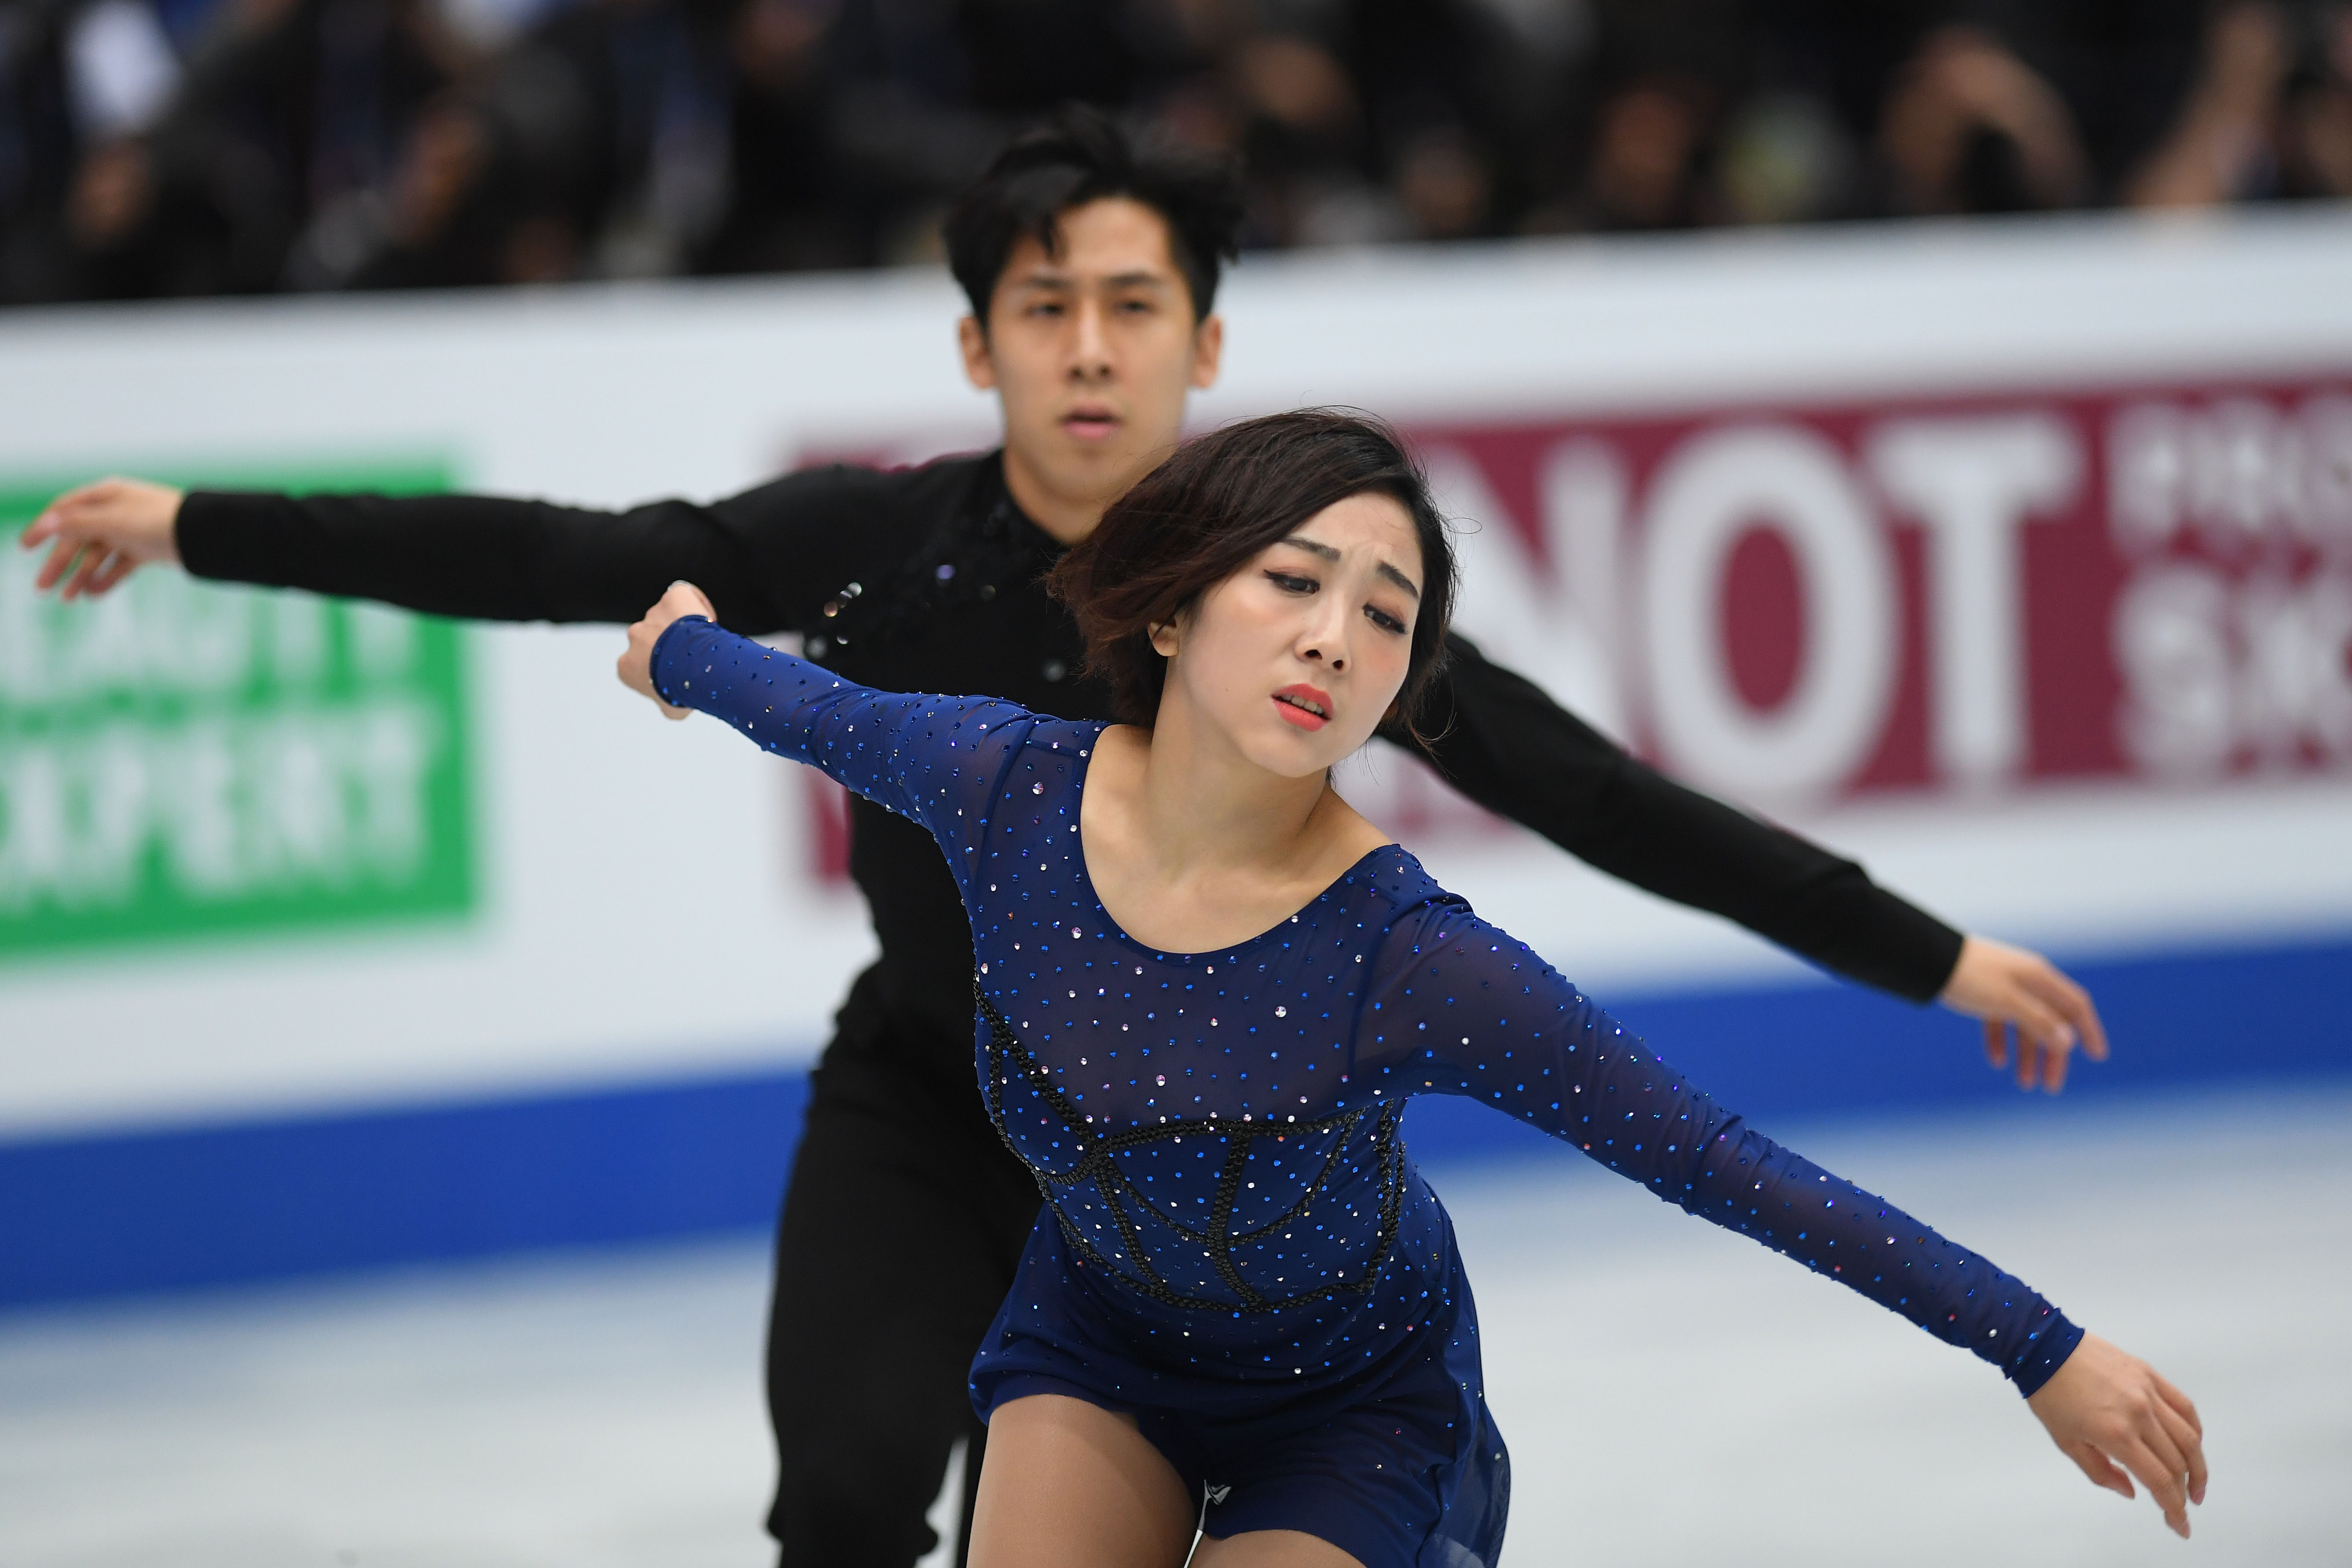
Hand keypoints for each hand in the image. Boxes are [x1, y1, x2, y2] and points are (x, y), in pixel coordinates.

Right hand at [19, 477, 184, 598]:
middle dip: (59, 563)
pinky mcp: (147, 550)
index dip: (44, 528)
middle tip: (41, 588)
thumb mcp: (113, 521)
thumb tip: (46, 522)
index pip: (65, 511)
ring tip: (68, 599)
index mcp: (106, 496)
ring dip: (81, 576)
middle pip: (79, 539)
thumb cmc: (158, 520)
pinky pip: (120, 566)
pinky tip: (92, 595)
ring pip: (98, 556)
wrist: (204, 536)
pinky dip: (106, 580)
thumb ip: (78, 523)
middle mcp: (116, 512)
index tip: (24, 546)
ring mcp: (132, 532)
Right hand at [617, 581, 716, 718]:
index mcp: (626, 665)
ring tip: (701, 641)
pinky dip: (692, 603)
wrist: (697, 666)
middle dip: (668, 645)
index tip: (673, 674)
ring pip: (666, 618)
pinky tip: (705, 616)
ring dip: (681, 626)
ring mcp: (651, 615)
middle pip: (651, 639)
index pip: (637, 665)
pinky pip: (682, 597)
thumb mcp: (672, 710)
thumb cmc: (683, 692)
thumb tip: (673, 709)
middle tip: (691, 657)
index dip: (656, 669)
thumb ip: (667, 706)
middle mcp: (634, 636)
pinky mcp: (671, 598)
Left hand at [1939, 935, 2107, 1092]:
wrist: (1926, 957)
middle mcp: (2026, 980)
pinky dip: (2001, 1041)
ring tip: (2023, 1083)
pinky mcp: (1983, 992)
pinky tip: (1997, 1061)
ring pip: (2025, 1025)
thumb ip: (2038, 1021)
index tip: (2097, 1056)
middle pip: (2050, 1021)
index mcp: (2039, 978)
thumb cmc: (1969, 975)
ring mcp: (2005, 986)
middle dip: (2053, 1055)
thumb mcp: (2006, 1001)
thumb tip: (2067, 1042)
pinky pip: (2000, 1020)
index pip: (2075, 1005)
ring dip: (2026, 1054)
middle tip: (2050, 1087)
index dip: (2088, 1030)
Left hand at [2027, 1333, 2205, 1537]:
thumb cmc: (2049, 1395)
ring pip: (2189, 1436)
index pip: (2158, 1480)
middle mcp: (2138, 1413)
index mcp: (2116, 1434)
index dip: (2173, 1508)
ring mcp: (2147, 1391)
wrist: (2042, 1347)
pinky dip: (2194, 1429)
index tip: (2180, 1525)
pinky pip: (2184, 1406)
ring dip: (2198, 1466)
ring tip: (2196, 1485)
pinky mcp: (2149, 1374)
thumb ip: (2100, 1472)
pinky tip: (2192, 1445)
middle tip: (2184, 1507)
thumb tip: (2132, 1491)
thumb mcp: (2066, 1442)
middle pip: (2177, 1462)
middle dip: (2184, 1492)